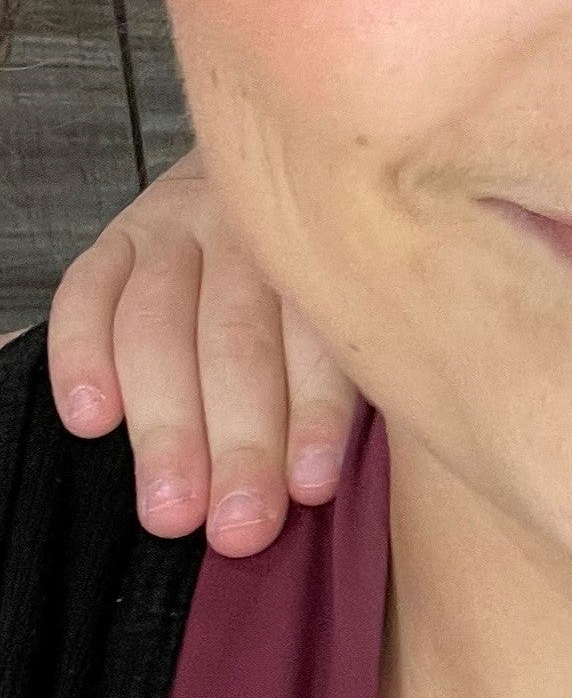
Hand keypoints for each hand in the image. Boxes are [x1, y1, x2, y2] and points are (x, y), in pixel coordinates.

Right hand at [46, 153, 357, 555]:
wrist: (286, 172)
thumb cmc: (330, 277)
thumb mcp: (363, 306)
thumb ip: (355, 373)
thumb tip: (335, 479)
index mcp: (331, 252)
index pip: (322, 339)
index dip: (316, 416)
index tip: (309, 489)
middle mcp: (251, 232)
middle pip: (238, 343)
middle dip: (238, 443)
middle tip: (237, 526)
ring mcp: (178, 227)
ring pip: (160, 328)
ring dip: (165, 426)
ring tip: (171, 509)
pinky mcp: (118, 236)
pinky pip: (87, 294)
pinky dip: (82, 359)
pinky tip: (92, 421)